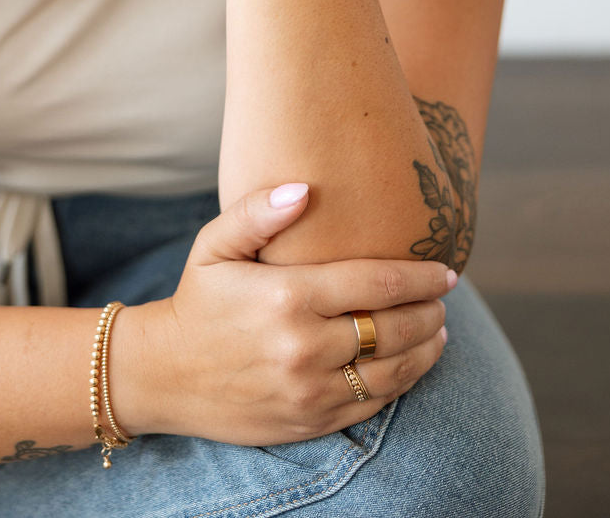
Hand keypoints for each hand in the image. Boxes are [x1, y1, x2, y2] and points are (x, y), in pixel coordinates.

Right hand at [115, 182, 452, 445]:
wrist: (164, 374)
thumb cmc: (198, 300)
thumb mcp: (215, 246)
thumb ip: (257, 211)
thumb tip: (304, 188)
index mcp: (288, 297)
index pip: (376, 285)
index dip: (420, 277)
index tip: (446, 270)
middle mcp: (303, 347)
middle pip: (393, 329)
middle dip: (430, 312)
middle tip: (444, 297)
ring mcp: (308, 391)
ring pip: (392, 372)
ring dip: (426, 350)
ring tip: (440, 330)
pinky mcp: (309, 422)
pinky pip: (372, 405)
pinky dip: (401, 384)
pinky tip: (411, 364)